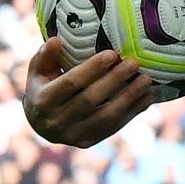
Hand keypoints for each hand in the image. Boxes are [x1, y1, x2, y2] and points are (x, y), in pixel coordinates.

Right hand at [21, 36, 159, 149]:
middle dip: (114, 80)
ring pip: (106, 117)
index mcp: (42, 102)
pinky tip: (147, 97)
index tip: (112, 53)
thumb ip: (45, 56)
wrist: (41, 123)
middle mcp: (56, 122)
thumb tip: (56, 41)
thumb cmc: (42, 87)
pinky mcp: (88, 142)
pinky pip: (114, 127)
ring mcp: (73, 136)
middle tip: (133, 63)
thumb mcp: (37, 71)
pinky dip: (133, 112)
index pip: (71, 83)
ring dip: (129, 98)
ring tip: (146, 80)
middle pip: (90, 100)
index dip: (91, 69)